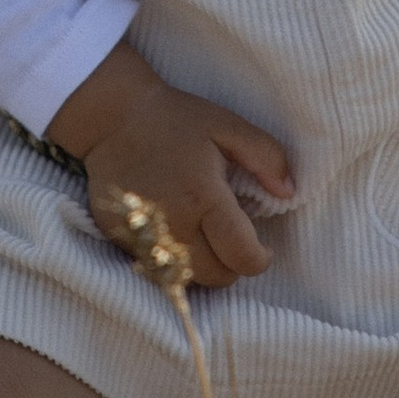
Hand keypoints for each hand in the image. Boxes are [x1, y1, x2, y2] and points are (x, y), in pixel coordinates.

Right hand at [45, 39, 297, 292]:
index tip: (263, 248)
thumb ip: (266, 156)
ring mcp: (143, 236)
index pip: (242, 258)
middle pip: (216, 277)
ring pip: (186, 279)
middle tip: (231, 237)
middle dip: (232, 264)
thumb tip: (288, 192)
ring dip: (203, 267)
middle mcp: (173, 225)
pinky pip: (156, 268)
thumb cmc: (174, 120)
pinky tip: (174, 232)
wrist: (110, 118)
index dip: (260, 259)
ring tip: (203, 236)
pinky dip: (172, 260)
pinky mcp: (120, 240)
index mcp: (203, 198)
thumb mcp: (227, 126)